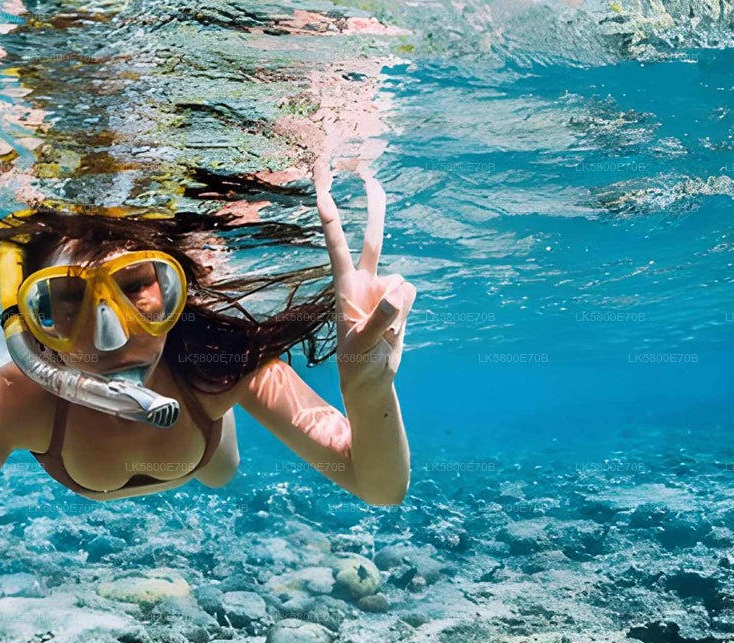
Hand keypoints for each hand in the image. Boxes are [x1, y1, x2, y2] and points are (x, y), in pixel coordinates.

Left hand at [312, 156, 414, 388]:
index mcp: (344, 288)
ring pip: (401, 282)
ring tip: (383, 333)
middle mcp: (364, 282)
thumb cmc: (357, 363)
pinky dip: (406, 313)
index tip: (323, 194)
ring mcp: (383, 290)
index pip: (338, 248)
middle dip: (374, 208)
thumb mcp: (363, 346)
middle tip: (369, 173)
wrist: (371, 379)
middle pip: (373, 239)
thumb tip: (398, 291)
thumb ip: (380, 319)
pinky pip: (410, 294)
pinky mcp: (399, 300)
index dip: (332, 222)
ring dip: (398, 308)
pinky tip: (394, 330)